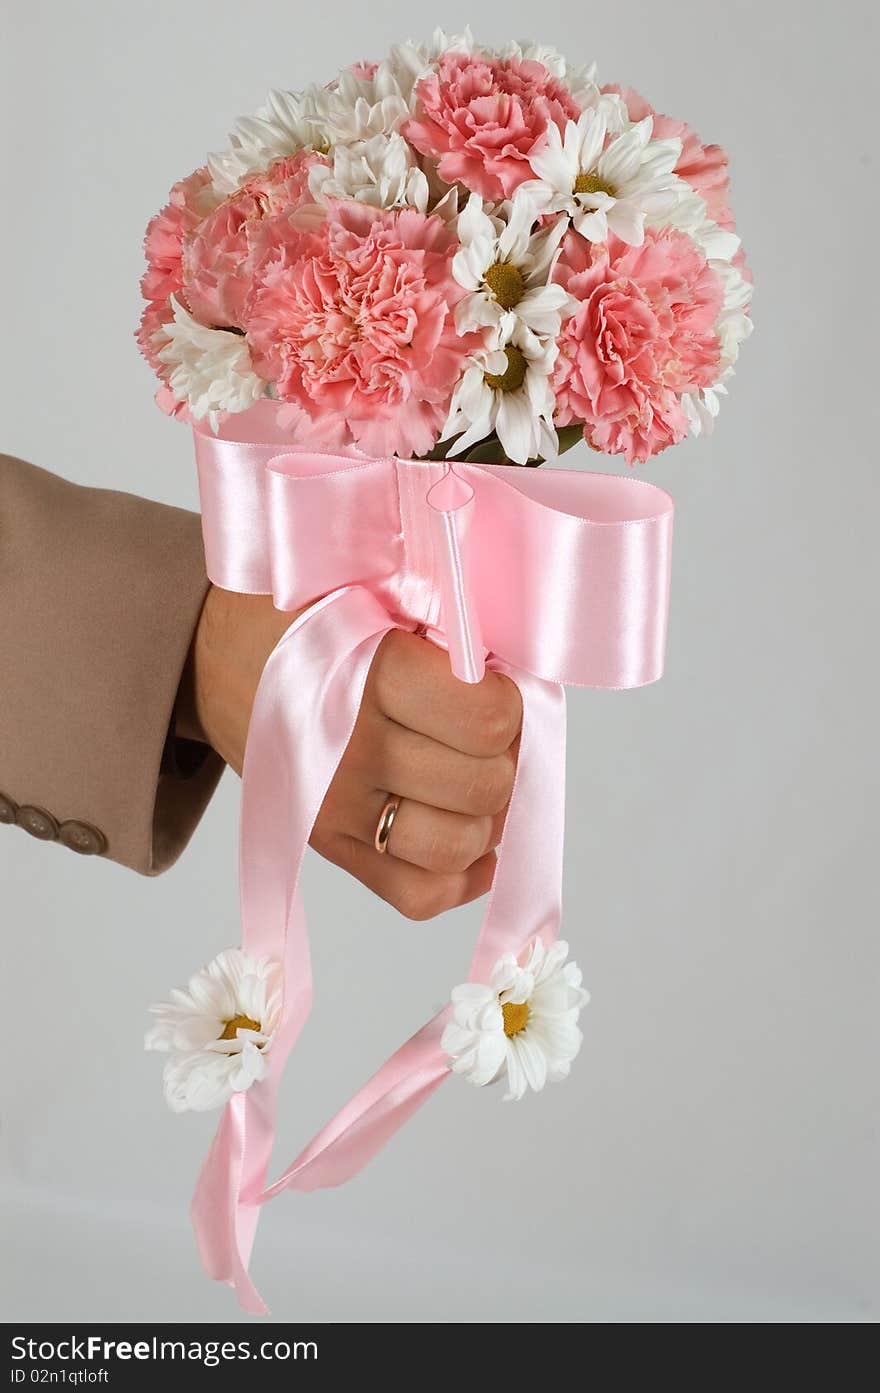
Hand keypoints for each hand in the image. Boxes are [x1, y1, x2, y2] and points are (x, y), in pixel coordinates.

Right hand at [179, 586, 521, 918]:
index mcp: (368, 677)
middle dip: (502, 753)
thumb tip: (525, 680)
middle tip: (479, 724)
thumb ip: (445, 627)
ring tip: (467, 769)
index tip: (488, 683)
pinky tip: (466, 831)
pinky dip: (461, 873)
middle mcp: (350, 755)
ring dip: (484, 812)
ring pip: (461, 847)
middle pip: (485, 786)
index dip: (508, 702)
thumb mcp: (372, 586)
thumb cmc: (305, 612)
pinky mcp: (329, 850)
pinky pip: (420, 895)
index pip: (489, 722)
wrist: (209, 652)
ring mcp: (335, 813)